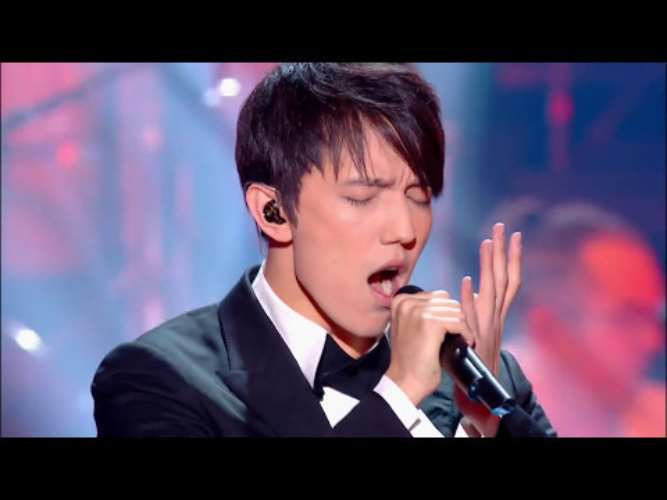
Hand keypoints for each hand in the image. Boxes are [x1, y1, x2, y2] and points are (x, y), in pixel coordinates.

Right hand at [387, 290, 475, 406]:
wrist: (405, 381)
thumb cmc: (410, 359)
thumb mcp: (409, 327)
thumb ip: (422, 312)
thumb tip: (448, 305)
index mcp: (401, 300)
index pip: (437, 296)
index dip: (447, 314)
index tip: (447, 331)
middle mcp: (407, 301)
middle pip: (447, 300)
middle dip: (456, 318)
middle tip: (456, 336)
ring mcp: (418, 311)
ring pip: (456, 310)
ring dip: (462, 326)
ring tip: (460, 340)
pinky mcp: (431, 323)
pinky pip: (459, 321)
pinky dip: (466, 333)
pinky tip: (465, 342)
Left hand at [454, 222, 522, 435]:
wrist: (480, 391)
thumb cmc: (474, 358)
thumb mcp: (478, 328)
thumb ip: (475, 309)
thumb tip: (467, 288)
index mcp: (497, 313)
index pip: (508, 279)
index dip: (511, 256)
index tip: (512, 234)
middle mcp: (496, 317)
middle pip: (505, 278)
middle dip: (505, 252)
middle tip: (503, 227)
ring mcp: (487, 327)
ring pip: (492, 291)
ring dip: (489, 266)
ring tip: (487, 242)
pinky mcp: (475, 338)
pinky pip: (472, 315)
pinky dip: (469, 298)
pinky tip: (464, 281)